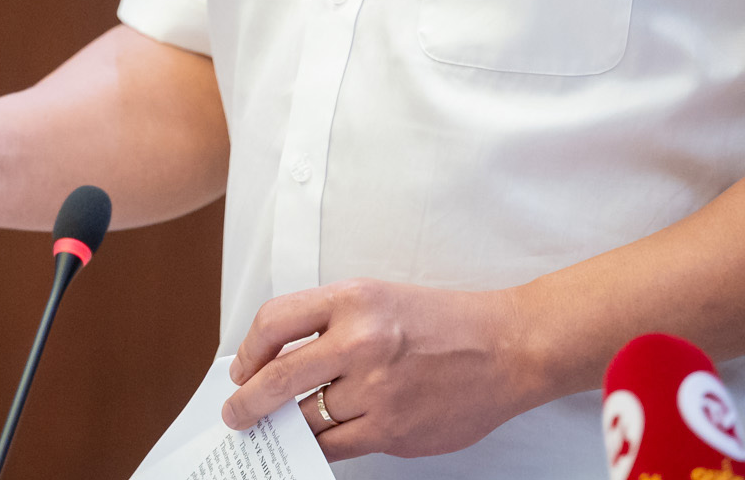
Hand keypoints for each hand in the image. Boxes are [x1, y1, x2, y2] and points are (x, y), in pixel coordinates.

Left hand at [218, 280, 545, 460]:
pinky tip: (318, 437)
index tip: (241, 367)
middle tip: (236, 412)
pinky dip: (321, 445)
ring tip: (278, 426)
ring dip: (287, 426)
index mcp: (354, 299)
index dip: (248, 350)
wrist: (508, 349)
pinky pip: (338, 446)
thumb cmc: (446, 322)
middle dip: (247, 401)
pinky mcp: (393, 430)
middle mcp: (362, 342)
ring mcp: (378, 391)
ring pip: (308, 419)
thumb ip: (330, 322)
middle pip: (278, 378)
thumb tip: (278, 356)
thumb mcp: (380, 297)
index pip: (275, 322)